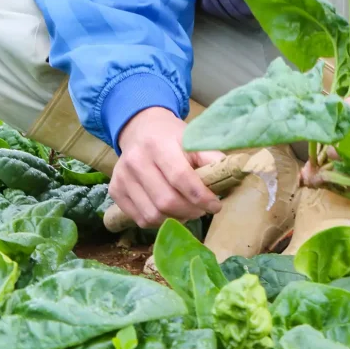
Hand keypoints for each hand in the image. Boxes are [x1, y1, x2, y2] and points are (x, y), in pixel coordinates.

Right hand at [110, 106, 224, 227]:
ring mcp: (122, 177)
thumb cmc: (171, 136)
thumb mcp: (193, 139)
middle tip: (203, 209)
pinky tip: (169, 210)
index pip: (181, 177)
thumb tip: (234, 176)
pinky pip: (140, 219)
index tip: (216, 205)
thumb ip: (212, 158)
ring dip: (175, 218)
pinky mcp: (115, 191)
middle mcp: (135, 160)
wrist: (141, 128)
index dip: (201, 196)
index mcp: (158, 144)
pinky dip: (159, 221)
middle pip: (166, 201)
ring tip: (187, 210)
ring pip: (152, 215)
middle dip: (191, 211)